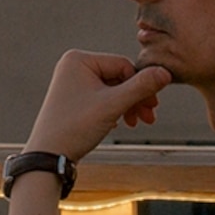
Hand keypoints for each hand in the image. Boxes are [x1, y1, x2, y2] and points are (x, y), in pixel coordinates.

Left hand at [25, 49, 172, 165]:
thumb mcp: (112, 105)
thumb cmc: (74, 127)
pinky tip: (118, 123)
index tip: (153, 106)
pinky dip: (114, 110)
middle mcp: (74, 67)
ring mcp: (72, 82)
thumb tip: (165, 72)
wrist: (48, 155)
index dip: (141, 85)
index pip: (123, 65)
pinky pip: (102, 98)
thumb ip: (141, 87)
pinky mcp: (74, 98)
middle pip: (118, 77)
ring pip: (112, 89)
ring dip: (127, 105)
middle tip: (148, 117)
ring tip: (135, 123)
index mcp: (79, 59)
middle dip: (135, 98)